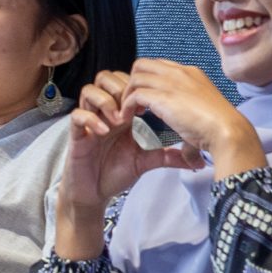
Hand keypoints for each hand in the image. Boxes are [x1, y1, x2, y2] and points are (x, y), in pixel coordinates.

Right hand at [60, 69, 206, 215]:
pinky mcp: (75, 135)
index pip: (124, 83)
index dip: (135, 87)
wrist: (93, 194)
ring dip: (106, 101)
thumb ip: (166, 156)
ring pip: (89, 90)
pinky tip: (104, 132)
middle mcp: (103, 114)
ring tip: (118, 120)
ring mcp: (88, 122)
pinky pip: (77, 115)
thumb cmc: (114, 174)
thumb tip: (195, 160)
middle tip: (132, 109)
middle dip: (121, 88)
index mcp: (120, 115)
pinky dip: (91, 119)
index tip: (148, 106)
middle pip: (105, 78)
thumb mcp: (145, 162)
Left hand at [121, 58, 259, 170]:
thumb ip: (193, 129)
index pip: (161, 66)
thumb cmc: (220, 130)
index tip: (146, 99)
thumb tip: (193, 159)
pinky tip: (127, 119)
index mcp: (192, 74)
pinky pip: (134, 94)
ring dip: (127, 94)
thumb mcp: (204, 118)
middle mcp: (180, 73)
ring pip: (136, 76)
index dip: (149, 80)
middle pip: (143, 64)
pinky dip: (126, 106)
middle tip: (132, 103)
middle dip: (133, 81)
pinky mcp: (163, 96)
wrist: (227, 131)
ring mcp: (172, 82)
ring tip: (127, 112)